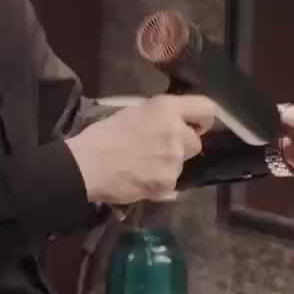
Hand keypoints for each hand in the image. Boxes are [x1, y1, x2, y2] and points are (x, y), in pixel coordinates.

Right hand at [66, 94, 216, 205]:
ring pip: (182, 163)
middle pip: (196, 142)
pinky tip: (141, 178)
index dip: (203, 119)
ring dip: (169, 164)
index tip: (195, 125)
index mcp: (167, 109)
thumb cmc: (104, 134)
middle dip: (182, 145)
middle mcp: (177, 133)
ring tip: (143, 165)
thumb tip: (176, 124)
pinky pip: (172, 182)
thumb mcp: (134, 112)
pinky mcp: (168, 184)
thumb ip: (160, 116)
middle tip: (160, 147)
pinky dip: (160, 182)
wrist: (87, 166)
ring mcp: (175, 161)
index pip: (207, 109)